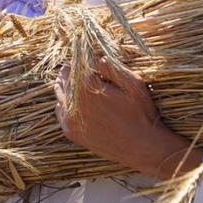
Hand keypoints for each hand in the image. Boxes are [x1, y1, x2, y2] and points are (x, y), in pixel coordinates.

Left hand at [54, 56, 199, 180]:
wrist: (142, 148)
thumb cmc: (141, 113)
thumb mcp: (132, 83)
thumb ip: (110, 66)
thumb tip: (94, 55)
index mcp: (86, 86)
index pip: (77, 61)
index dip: (85, 56)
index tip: (92, 54)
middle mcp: (72, 102)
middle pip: (65, 76)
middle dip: (75, 69)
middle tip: (85, 66)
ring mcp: (69, 118)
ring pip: (60, 92)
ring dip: (67, 84)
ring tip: (79, 80)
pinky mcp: (70, 131)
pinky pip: (60, 110)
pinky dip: (65, 102)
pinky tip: (76, 100)